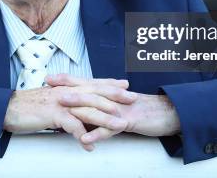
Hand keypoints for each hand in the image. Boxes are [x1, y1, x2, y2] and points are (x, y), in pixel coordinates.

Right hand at [3, 74, 136, 150]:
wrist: (8, 108)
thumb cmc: (29, 106)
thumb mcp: (52, 100)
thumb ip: (67, 102)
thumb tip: (80, 109)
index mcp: (67, 87)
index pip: (92, 83)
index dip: (109, 84)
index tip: (126, 86)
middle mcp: (66, 92)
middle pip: (95, 93)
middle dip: (115, 97)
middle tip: (132, 100)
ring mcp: (60, 102)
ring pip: (88, 109)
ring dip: (105, 118)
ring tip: (120, 126)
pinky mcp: (52, 114)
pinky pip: (71, 126)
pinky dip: (82, 135)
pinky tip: (90, 145)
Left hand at [52, 76, 180, 145]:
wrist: (167, 113)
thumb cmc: (142, 110)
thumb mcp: (119, 105)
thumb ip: (103, 105)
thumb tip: (85, 109)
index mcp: (109, 92)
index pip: (85, 83)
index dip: (67, 79)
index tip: (50, 78)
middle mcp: (112, 97)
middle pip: (87, 90)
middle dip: (67, 88)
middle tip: (49, 87)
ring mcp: (119, 108)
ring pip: (96, 107)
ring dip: (78, 108)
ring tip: (62, 109)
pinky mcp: (127, 122)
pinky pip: (110, 129)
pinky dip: (97, 133)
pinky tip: (85, 138)